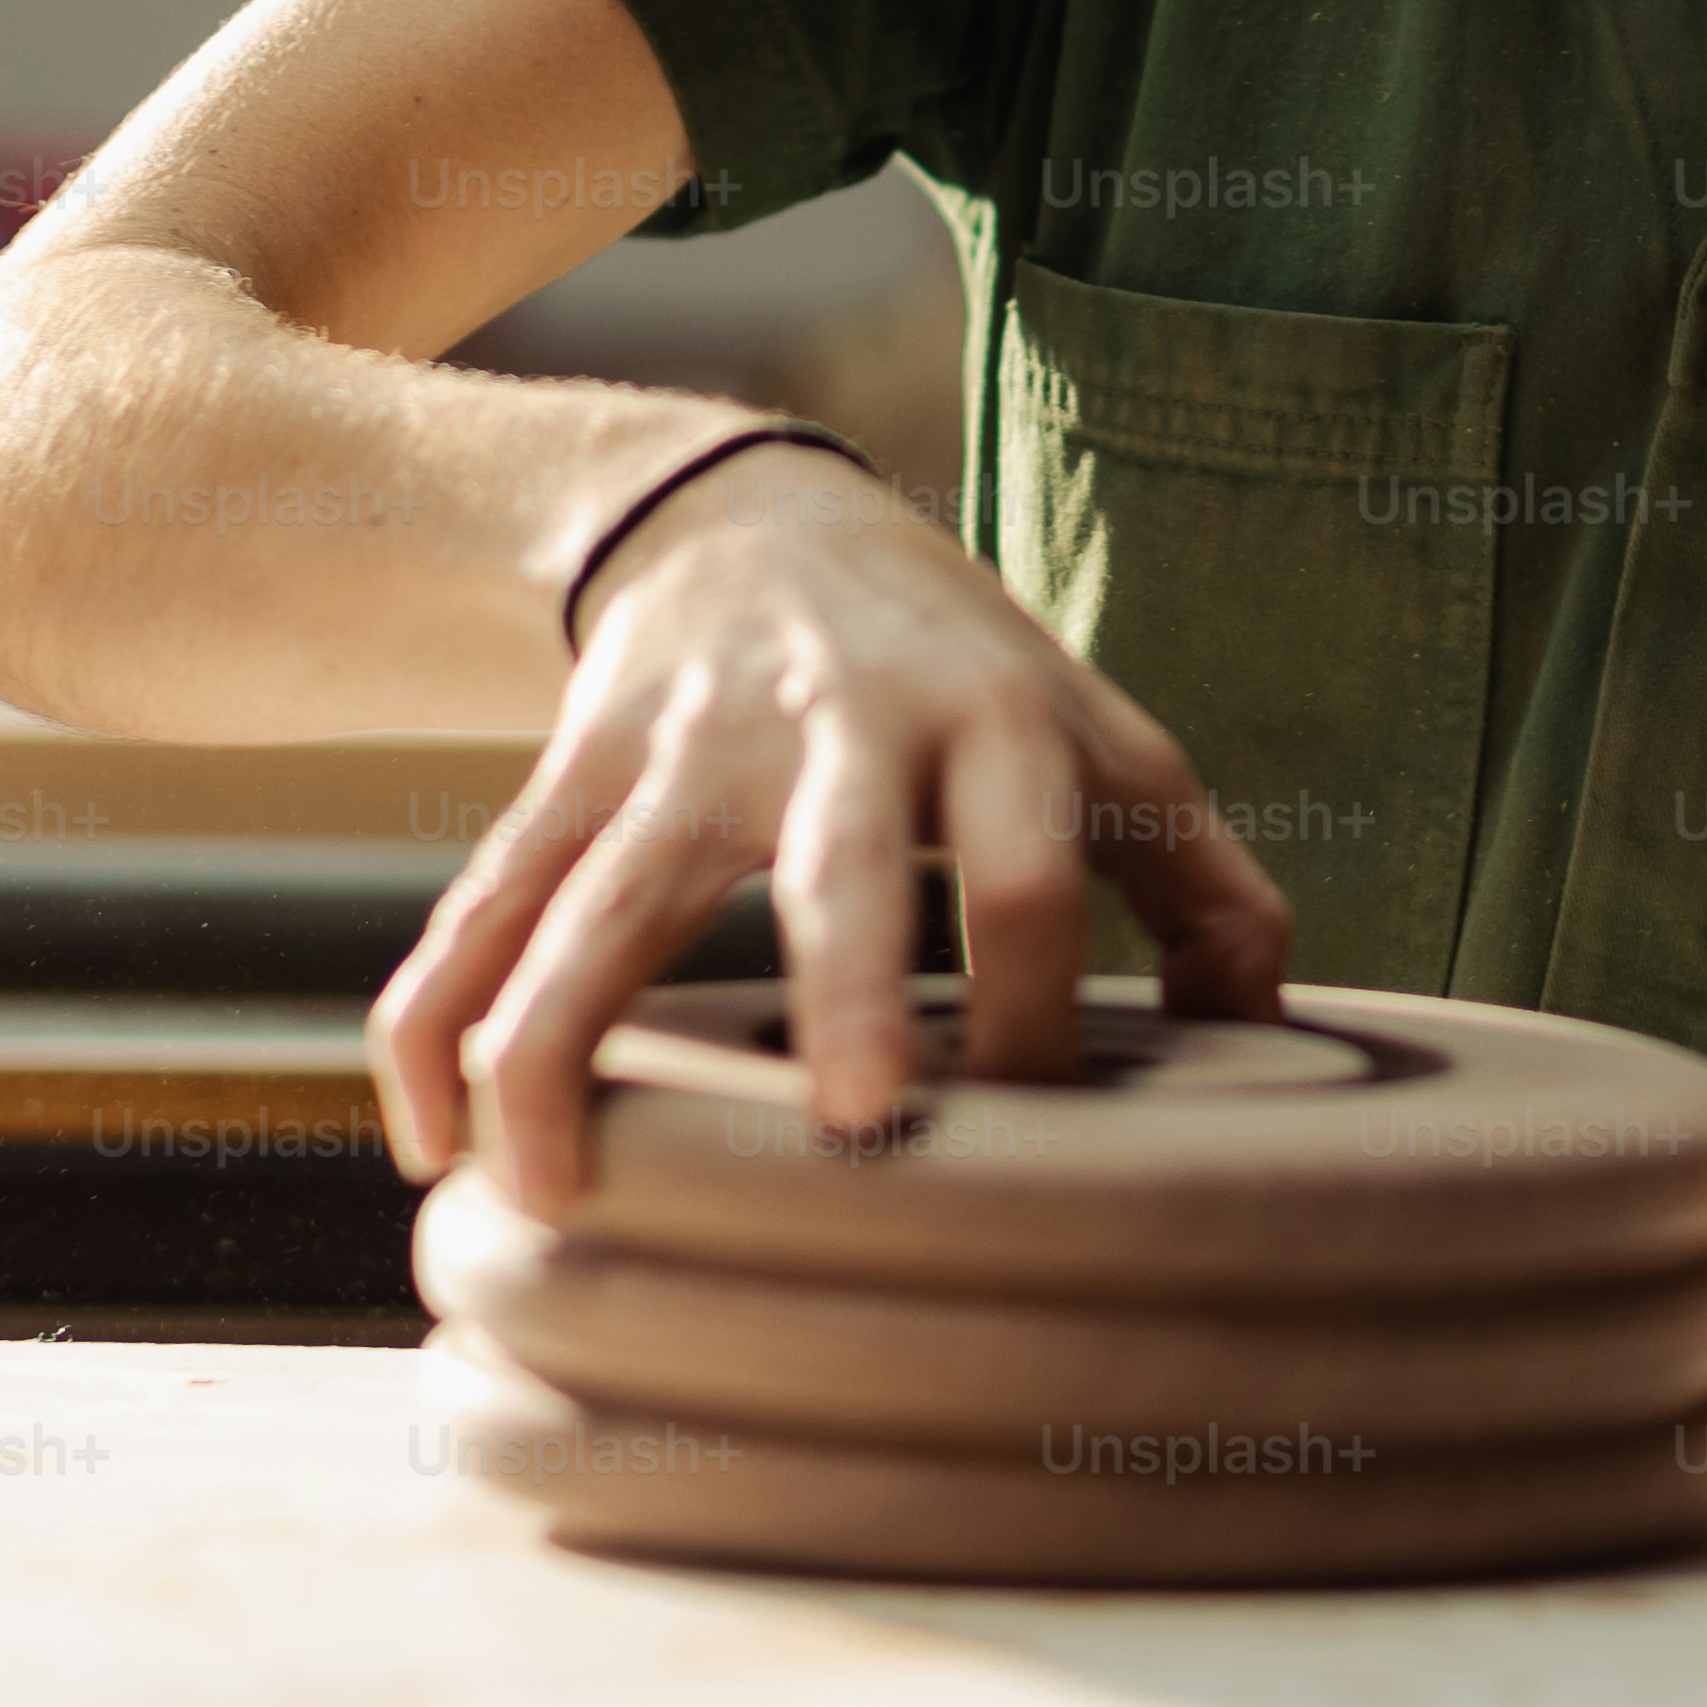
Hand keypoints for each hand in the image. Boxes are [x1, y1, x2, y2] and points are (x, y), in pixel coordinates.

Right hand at [364, 439, 1297, 1215]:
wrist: (754, 512)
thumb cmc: (964, 671)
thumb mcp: (1102, 736)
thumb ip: (1205, 884)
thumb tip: (1271, 1036)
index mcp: (993, 725)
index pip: (1036, 879)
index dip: (1045, 1011)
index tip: (1030, 1145)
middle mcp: (836, 728)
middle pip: (838, 864)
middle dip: (845, 988)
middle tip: (846, 1124)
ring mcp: (683, 750)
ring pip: (601, 896)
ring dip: (562, 1041)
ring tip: (548, 1194)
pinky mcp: (569, 770)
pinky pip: (487, 900)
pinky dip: (438, 1019)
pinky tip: (435, 1146)